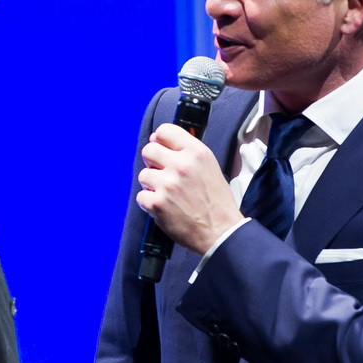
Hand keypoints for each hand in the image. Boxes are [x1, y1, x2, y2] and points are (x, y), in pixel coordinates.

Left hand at [137, 123, 243, 254]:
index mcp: (196, 152)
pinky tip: (165, 208)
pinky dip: (150, 204)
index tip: (161, 148)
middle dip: (153, 162)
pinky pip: (141, 196)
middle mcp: (181, 165)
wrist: (221, 232)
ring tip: (168, 195)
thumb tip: (158, 141)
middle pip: (149, 150)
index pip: (165, 130)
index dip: (159, 140)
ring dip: (152, 185)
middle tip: (163, 175)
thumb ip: (187, 153)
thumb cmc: (216, 202)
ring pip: (143, 175)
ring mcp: (168, 184)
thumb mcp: (209, 167)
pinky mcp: (157, 203)